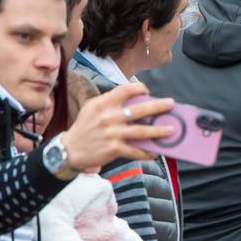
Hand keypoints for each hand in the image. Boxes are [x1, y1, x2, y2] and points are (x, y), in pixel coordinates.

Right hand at [60, 83, 176, 170]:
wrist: (69, 150)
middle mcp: (108, 117)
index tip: (147, 92)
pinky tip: (156, 151)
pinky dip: (148, 152)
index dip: (139, 88)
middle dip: (158, 106)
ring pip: (142, 131)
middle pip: (139, 110)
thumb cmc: (85, 128)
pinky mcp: (114, 149)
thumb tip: (136, 101)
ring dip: (159, 131)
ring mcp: (112, 134)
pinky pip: (136, 151)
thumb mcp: (92, 109)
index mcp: (102, 104)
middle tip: (171, 104)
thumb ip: (110, 103)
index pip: (125, 90)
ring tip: (172, 129)